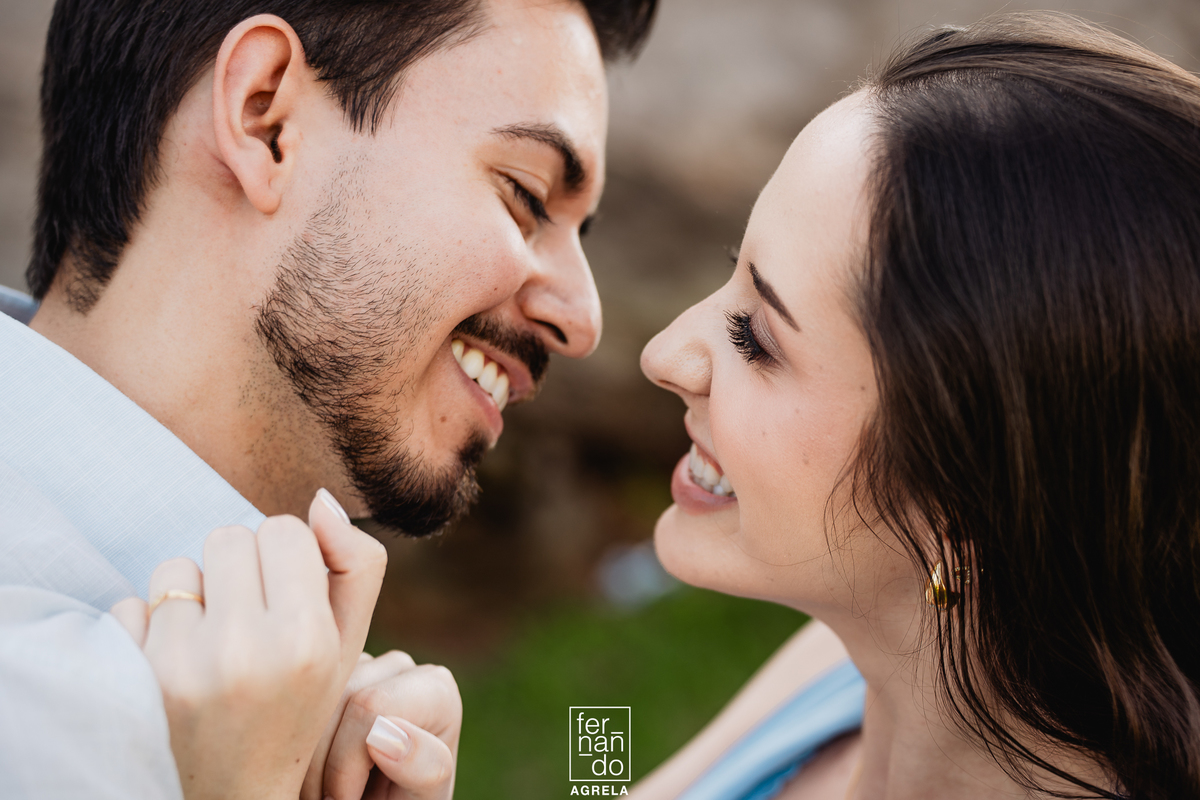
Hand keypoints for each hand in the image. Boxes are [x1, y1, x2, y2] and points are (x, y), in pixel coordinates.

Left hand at [110, 490, 386, 799]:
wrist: (231, 798)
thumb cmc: (295, 711)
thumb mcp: (345, 650)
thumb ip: (356, 569)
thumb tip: (321, 497)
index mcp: (308, 640)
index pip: (285, 529)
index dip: (283, 559)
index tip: (282, 601)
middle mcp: (246, 650)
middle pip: (229, 537)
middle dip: (236, 571)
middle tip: (244, 623)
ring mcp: (181, 665)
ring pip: (176, 569)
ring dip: (190, 598)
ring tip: (208, 649)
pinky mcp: (131, 679)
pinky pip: (129, 605)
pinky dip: (146, 631)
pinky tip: (171, 671)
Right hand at [302, 650, 461, 799]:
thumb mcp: (424, 797)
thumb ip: (423, 767)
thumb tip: (382, 733)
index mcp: (435, 688)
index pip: (372, 706)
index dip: (345, 765)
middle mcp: (400, 666)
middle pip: (337, 697)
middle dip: (319, 763)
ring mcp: (360, 665)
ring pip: (308, 698)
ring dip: (300, 757)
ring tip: (315, 791)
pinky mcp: (326, 676)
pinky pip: (288, 700)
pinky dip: (288, 745)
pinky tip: (303, 771)